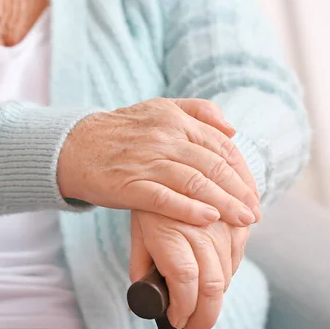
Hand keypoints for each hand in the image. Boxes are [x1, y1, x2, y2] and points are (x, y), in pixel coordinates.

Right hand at [58, 98, 260, 226]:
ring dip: (223, 203)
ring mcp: (145, 161)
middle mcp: (163, 137)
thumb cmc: (120, 131)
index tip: (253, 192)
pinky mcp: (128, 184)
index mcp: (174, 119)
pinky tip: (208, 220)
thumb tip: (232, 127)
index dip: (242, 171)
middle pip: (213, 166)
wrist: (74, 146)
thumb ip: (197, 111)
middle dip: (239, 191)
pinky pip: (164, 198)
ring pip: (194, 182)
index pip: (221, 146)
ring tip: (243, 220)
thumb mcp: (158, 108)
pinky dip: (189, 209)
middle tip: (255, 213)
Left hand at [129, 210, 250, 328]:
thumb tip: (144, 298)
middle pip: (212, 284)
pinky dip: (227, 275)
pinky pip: (238, 256)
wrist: (176, 163)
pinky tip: (214, 280)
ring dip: (215, 299)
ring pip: (227, 273)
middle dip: (204, 317)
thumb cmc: (152, 202)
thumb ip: (142, 264)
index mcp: (169, 232)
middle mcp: (199, 229)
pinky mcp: (237, 220)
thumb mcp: (138, 231)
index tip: (177, 323)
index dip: (184, 309)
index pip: (184, 281)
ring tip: (200, 310)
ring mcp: (222, 224)